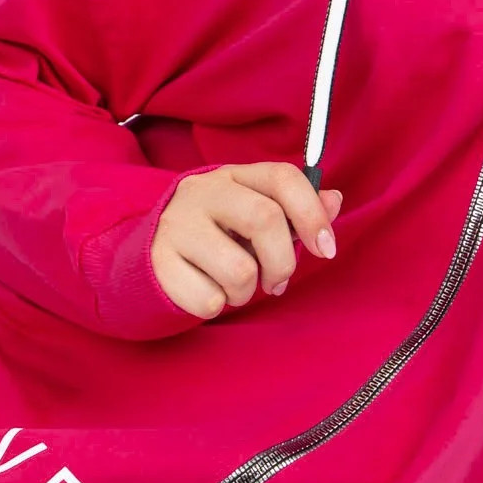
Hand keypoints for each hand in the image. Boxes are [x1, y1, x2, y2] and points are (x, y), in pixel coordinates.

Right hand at [150, 162, 342, 320]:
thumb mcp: (253, 217)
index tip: (327, 249)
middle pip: (265, 220)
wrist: (147, 257)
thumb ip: (294, 211)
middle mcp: (202, 193)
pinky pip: (209, 300)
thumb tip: (334, 199)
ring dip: (247, 292)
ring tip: (233, 285)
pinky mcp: (159, 263)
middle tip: (277, 281)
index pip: (282, 177)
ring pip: (240, 270)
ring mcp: (176, 226)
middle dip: (284, 262)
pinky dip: (216, 305)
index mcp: (233, 176)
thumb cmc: (215, 237)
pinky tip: (205, 290)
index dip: (312, 213)